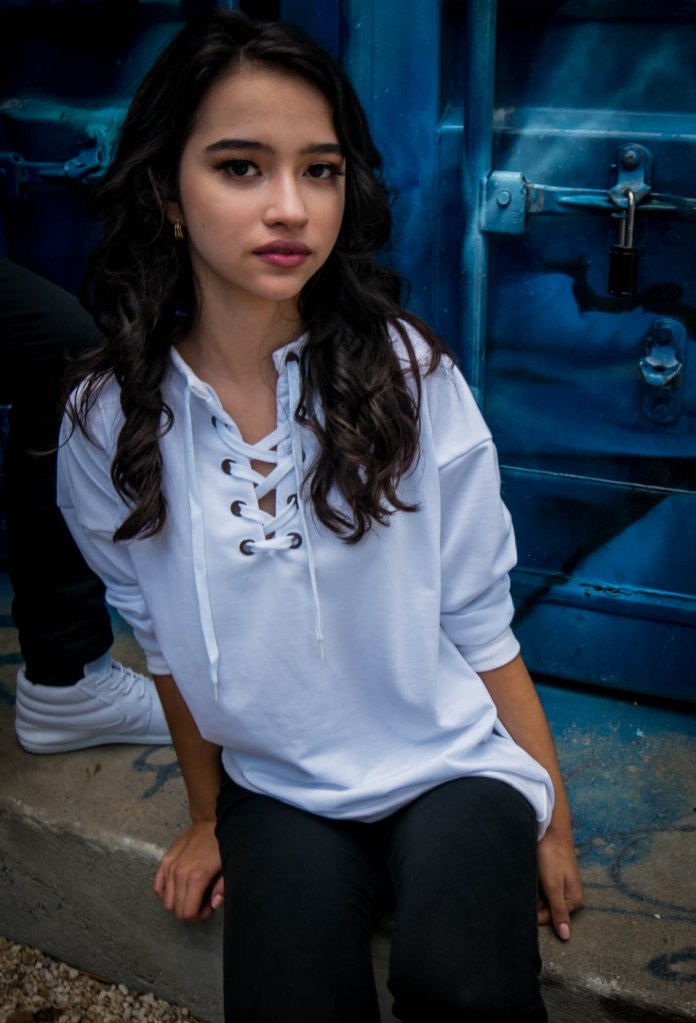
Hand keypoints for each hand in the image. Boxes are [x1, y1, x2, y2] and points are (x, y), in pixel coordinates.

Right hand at [153, 820, 223, 922]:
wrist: (210, 820)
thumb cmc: (222, 844)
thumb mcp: (229, 866)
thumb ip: (222, 888)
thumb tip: (212, 906)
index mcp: (197, 877)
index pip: (187, 912)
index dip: (198, 916)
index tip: (208, 907)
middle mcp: (179, 874)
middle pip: (176, 909)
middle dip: (190, 911)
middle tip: (203, 901)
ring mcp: (169, 867)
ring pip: (166, 901)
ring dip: (178, 903)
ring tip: (192, 894)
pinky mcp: (164, 861)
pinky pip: (157, 887)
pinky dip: (166, 893)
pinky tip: (178, 888)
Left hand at [537, 826, 583, 940]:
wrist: (551, 830)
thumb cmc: (552, 858)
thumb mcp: (554, 887)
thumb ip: (559, 912)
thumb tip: (566, 937)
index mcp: (574, 901)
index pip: (551, 918)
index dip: (537, 912)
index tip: (528, 899)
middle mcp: (570, 895)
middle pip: (548, 908)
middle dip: (536, 901)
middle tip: (530, 884)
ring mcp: (563, 884)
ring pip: (544, 897)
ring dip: (535, 891)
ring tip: (531, 877)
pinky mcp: (555, 874)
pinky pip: (544, 886)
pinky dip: (536, 883)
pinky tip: (533, 873)